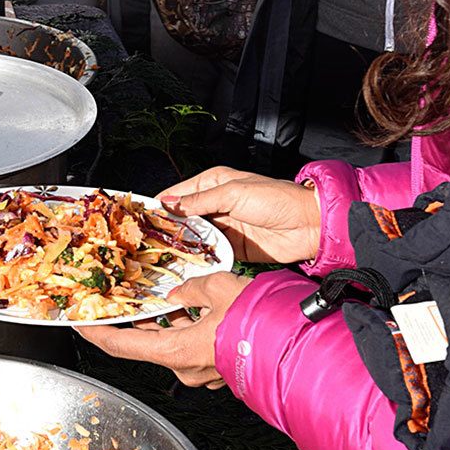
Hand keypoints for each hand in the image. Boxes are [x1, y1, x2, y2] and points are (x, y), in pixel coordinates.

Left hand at [76, 271, 251, 387]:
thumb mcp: (219, 288)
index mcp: (176, 351)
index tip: (79, 320)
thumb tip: (179, 293)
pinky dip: (183, 326)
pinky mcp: (218, 367)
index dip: (96, 332)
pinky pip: (191, 344)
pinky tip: (188, 306)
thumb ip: (191, 289)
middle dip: (131, 319)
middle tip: (118, 297)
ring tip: (154, 294)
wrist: (298, 345)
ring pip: (170, 342)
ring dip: (161, 320)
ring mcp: (203, 371)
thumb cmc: (260, 321)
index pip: (121, 346)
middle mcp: (185, 368)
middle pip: (145, 342)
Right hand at [158, 167, 320, 264]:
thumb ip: (201, 201)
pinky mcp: (233, 248)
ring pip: (194, 237)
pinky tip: (184, 266)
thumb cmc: (276, 199)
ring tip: (159, 257)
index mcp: (214, 183)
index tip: (140, 218)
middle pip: (183, 218)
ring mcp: (224, 227)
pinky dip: (198, 259)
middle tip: (145, 243)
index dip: (160, 205)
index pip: (178, 193)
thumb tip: (169, 204)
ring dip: (181, 246)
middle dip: (166, 229)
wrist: (309, 226)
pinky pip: (209, 253)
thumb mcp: (234, 193)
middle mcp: (215, 204)